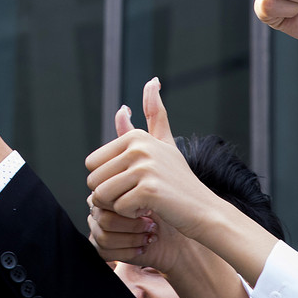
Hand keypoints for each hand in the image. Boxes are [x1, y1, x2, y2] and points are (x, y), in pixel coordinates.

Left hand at [92, 93, 250, 297]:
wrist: (205, 211)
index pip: (92, 164)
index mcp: (136, 137)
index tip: (133, 183)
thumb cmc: (179, 182)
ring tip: (142, 204)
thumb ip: (154, 114)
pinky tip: (150, 212)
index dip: (108, 180)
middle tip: (136, 196)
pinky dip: (132, 216)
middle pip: (93, 180)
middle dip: (110, 196)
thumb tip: (152, 81)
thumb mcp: (164, 144)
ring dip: (119, 208)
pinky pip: (119, 209)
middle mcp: (139, 147)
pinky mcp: (149, 190)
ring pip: (103, 196)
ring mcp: (145, 167)